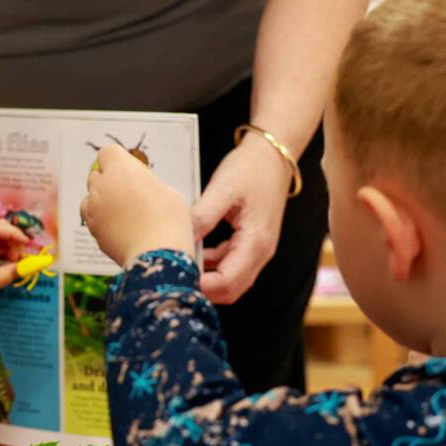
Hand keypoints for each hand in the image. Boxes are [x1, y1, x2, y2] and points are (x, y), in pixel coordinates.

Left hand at [81, 144, 192, 267]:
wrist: (158, 254)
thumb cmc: (170, 221)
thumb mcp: (168, 192)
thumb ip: (148, 183)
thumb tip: (142, 188)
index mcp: (121, 169)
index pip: (108, 153)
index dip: (117, 160)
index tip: (128, 169)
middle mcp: (102, 185)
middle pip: (97, 174)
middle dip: (109, 180)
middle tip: (128, 192)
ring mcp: (94, 208)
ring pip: (90, 196)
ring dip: (102, 200)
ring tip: (122, 212)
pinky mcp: (92, 229)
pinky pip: (91, 218)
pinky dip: (100, 219)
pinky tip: (118, 227)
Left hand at [191, 139, 291, 303]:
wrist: (273, 155)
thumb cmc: (250, 168)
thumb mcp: (223, 189)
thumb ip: (202, 217)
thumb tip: (179, 239)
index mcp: (256, 242)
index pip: (228, 282)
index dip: (201, 286)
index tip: (175, 276)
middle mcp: (261, 253)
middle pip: (230, 290)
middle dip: (202, 288)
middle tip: (172, 275)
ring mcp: (258, 251)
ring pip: (230, 282)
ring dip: (206, 278)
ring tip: (179, 263)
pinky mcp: (251, 245)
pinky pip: (230, 267)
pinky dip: (211, 266)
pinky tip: (194, 250)